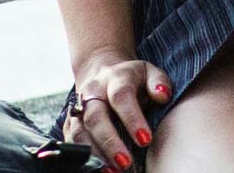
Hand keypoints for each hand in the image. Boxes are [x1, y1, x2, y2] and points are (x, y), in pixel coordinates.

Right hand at [66, 50, 173, 170]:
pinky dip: (82, 156)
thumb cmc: (132, 78)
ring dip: (94, 153)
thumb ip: (158, 82)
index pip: (121, 97)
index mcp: (115, 79)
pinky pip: (71, 141)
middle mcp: (93, 93)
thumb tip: (163, 96)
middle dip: (110, 142)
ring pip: (80, 132)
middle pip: (96, 118)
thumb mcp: (149, 72)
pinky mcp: (70, 123)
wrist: (101, 71)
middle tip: (126, 163)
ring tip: (111, 171)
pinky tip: (97, 168)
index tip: (146, 140)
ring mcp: (78, 108)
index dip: (132, 119)